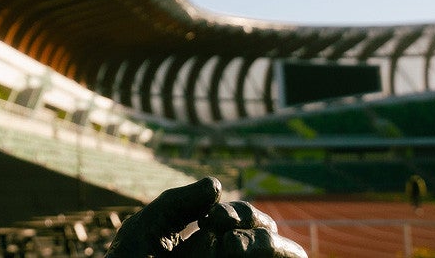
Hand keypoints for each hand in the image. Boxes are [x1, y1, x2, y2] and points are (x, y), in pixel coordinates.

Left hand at [104, 177, 306, 257]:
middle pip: (272, 238)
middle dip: (254, 224)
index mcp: (214, 245)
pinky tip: (226, 256)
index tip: (212, 218)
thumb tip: (216, 184)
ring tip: (228, 246)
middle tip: (220, 232)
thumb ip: (178, 203)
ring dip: (264, 246)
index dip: (239, 212)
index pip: (246, 222)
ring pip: (288, 257)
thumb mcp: (147, 230)